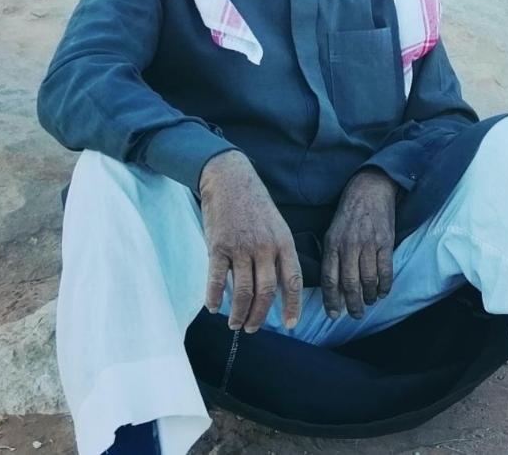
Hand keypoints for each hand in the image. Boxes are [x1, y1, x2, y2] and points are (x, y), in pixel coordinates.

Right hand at [200, 149, 302, 332]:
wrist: (231, 179)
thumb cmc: (255, 205)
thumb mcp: (277, 226)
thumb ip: (278, 254)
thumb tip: (277, 287)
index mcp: (284, 242)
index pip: (293, 280)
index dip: (293, 305)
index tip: (290, 324)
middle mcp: (265, 247)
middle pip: (266, 291)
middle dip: (260, 316)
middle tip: (253, 328)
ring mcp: (241, 247)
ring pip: (243, 291)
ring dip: (239, 313)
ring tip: (235, 324)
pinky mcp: (218, 246)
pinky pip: (217, 279)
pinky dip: (214, 297)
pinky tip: (214, 307)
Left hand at [321, 168, 397, 319]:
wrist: (370, 189)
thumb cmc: (349, 213)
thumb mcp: (332, 231)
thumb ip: (332, 256)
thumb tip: (334, 286)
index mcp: (332, 244)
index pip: (329, 279)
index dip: (331, 300)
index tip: (334, 314)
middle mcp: (349, 245)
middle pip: (349, 284)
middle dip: (352, 304)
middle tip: (355, 314)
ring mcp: (368, 244)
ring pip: (368, 280)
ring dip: (369, 297)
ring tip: (370, 302)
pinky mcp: (386, 242)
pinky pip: (386, 270)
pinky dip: (385, 286)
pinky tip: (383, 292)